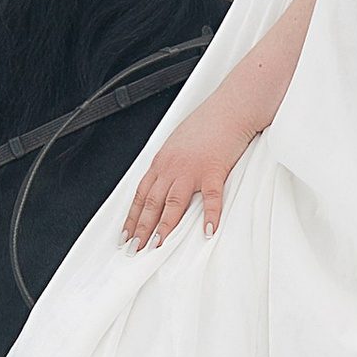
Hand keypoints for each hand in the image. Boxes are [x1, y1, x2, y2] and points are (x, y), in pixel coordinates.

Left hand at [124, 89, 263, 248]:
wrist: (230, 107)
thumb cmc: (207, 123)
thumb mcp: (179, 143)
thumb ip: (170, 164)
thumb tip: (165, 182)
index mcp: (162, 161)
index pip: (141, 194)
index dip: (132, 217)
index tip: (126, 235)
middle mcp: (172, 167)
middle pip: (151, 203)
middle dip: (141, 229)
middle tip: (134, 248)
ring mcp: (192, 169)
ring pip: (172, 203)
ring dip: (164, 227)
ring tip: (158, 245)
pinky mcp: (214, 170)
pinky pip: (210, 198)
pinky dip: (210, 216)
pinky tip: (208, 230)